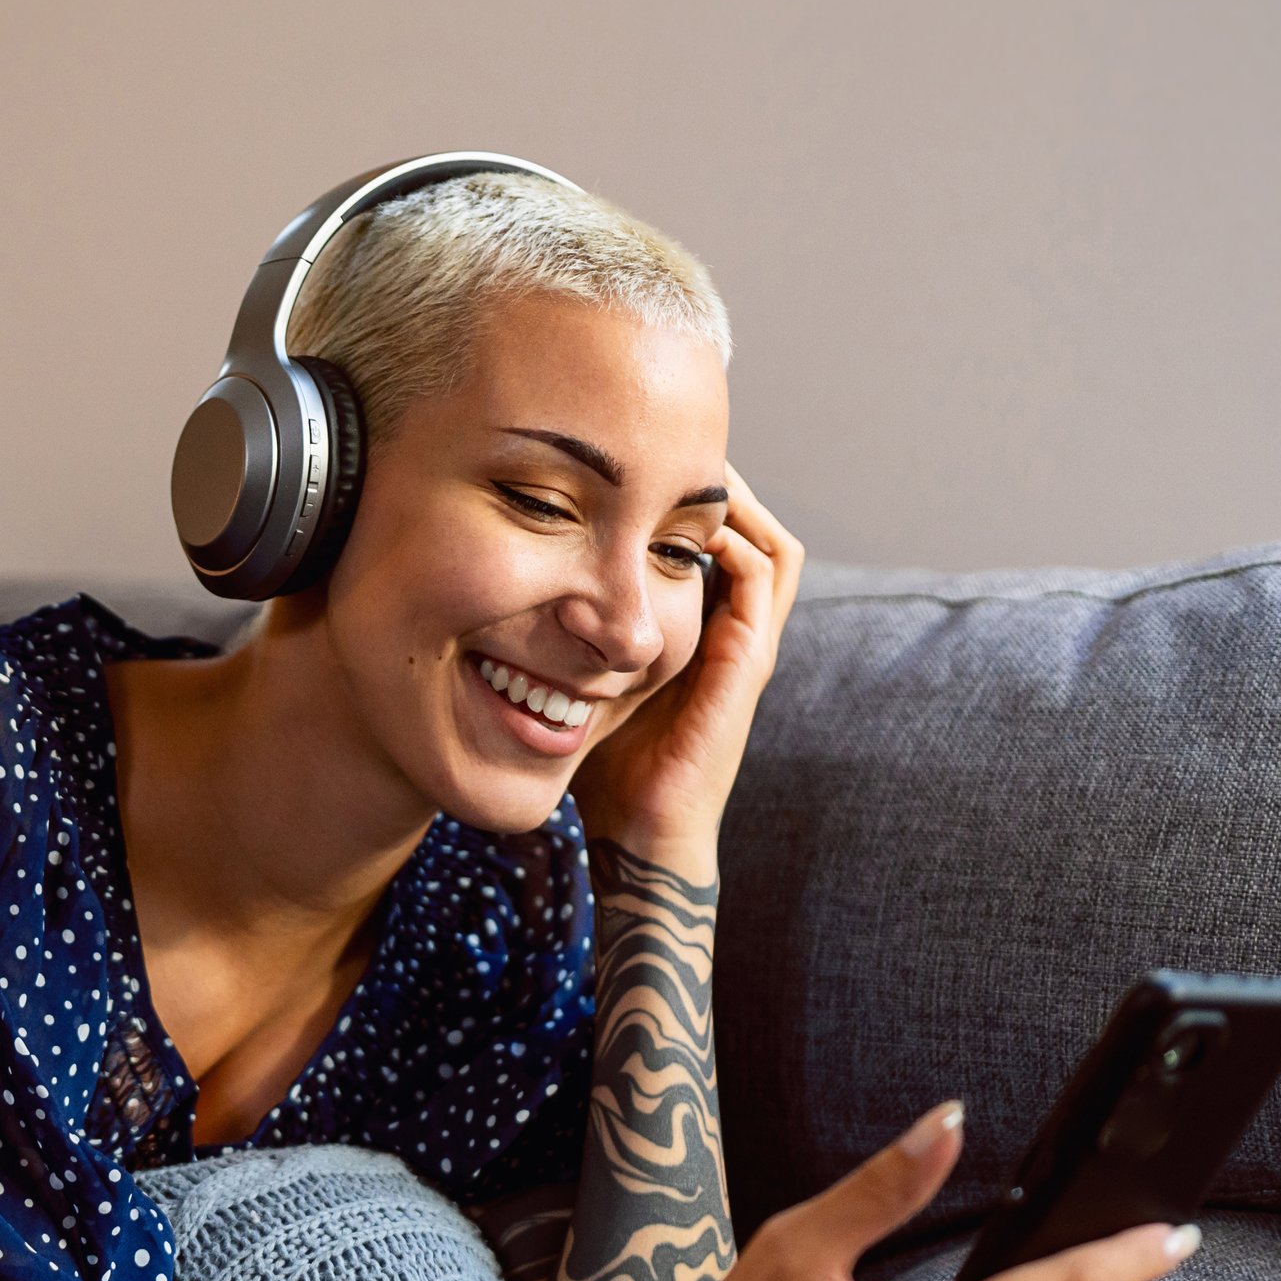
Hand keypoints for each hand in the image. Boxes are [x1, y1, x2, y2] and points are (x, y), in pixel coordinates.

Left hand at [570, 466, 803, 876]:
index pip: (718, 543)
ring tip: (695, 469)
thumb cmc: (603, 762)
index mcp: (700, 631)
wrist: (635, 832)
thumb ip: (568, 634)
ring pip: (773, 549)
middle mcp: (733, 633)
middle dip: (723, 486)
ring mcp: (747, 648)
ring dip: (741, 503)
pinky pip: (762, 584)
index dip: (691, 500)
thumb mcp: (581, 676)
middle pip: (756, 532)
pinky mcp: (746, 666)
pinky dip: (737, 544)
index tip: (644, 465)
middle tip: (678, 448)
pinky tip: (695, 525)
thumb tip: (507, 582)